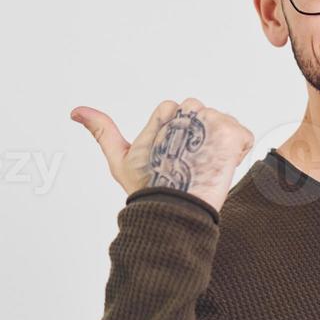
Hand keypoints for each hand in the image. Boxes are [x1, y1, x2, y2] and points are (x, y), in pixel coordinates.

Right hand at [71, 98, 253, 213]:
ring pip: (220, 123)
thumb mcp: (120, 159)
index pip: (174, 107)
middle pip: (199, 113)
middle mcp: (189, 114)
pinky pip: (242, 135)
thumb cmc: (148, 188)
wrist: (176, 211)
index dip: (171, 132)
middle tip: (186, 163)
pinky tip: (221, 166)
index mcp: (164, 114)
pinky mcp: (234, 135)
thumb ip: (102, 131)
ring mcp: (213, 123)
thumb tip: (76, 111)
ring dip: (216, 143)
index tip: (168, 155)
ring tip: (203, 166)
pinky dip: (237, 151)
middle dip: (196, 136)